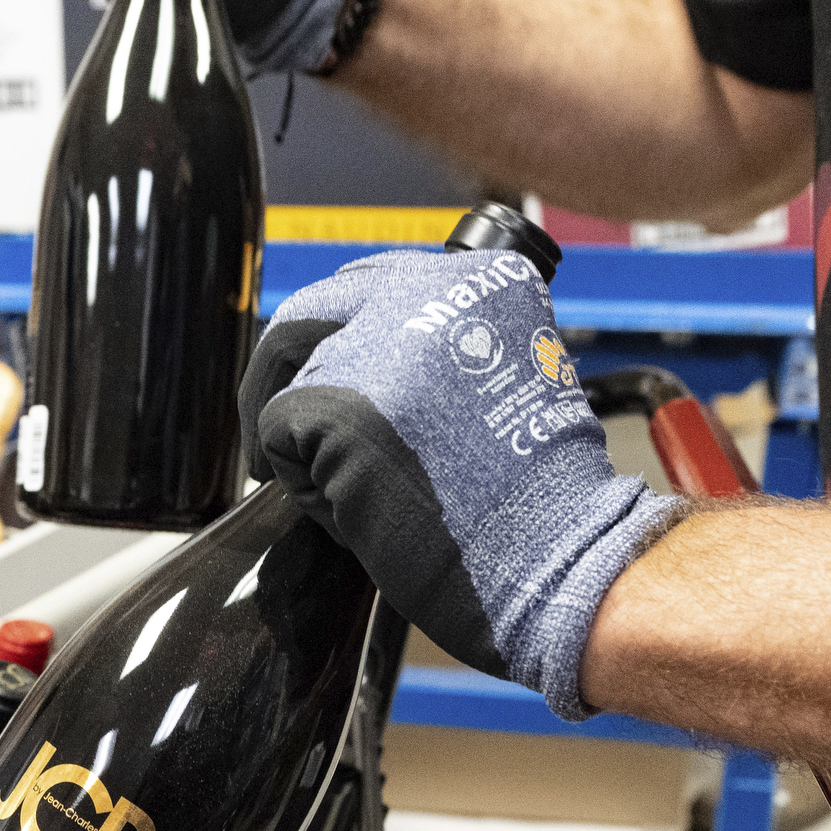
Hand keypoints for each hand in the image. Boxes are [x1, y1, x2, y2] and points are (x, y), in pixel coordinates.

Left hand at [245, 249, 682, 718]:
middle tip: (277, 424)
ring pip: (291, 377)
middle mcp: (428, 292)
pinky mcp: (337, 405)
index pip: (372, 284)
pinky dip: (306, 484)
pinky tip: (360, 510)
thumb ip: (445, 346)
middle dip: (284, 370)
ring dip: (309, 437)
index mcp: (482, 277)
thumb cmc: (540, 495)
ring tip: (354, 489)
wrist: (553, 553)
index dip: (341, 339)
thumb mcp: (510, 374)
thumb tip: (370, 355)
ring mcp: (379, 346)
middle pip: (312, 311)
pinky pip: (278, 436)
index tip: (334, 377)